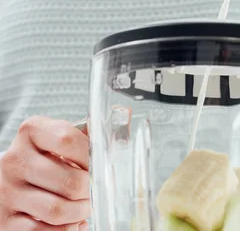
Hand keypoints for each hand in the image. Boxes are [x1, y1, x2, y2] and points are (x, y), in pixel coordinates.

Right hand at [0, 116, 90, 230]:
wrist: (10, 178)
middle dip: (89, 191)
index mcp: (31, 131)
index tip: (99, 165)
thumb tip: (117, 135)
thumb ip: (82, 137)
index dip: (91, 156)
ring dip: (79, 213)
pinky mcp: (5, 220)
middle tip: (93, 191)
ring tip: (83, 207)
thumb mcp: (56, 137)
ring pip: (58, 211)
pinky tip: (70, 222)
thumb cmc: (42, 156)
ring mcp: (8, 191)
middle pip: (70, 181)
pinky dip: (65, 230)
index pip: (69, 140)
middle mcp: (16, 160)